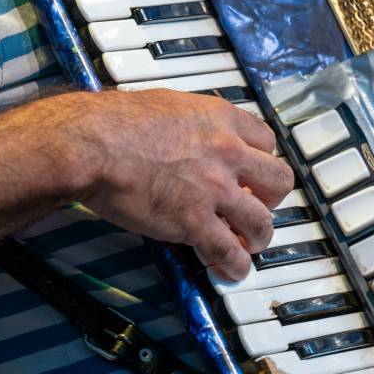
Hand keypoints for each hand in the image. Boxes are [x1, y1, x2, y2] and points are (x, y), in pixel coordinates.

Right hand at [60, 89, 293, 281]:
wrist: (96, 144)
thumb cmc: (118, 121)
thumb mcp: (170, 104)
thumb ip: (192, 121)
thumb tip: (190, 133)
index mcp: (221, 119)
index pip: (266, 141)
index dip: (262, 161)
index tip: (253, 172)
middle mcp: (227, 152)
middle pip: (278, 180)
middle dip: (271, 197)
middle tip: (259, 205)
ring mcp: (214, 189)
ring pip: (261, 221)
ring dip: (259, 235)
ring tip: (250, 243)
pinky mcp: (194, 221)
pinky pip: (229, 251)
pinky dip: (236, 264)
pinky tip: (232, 269)